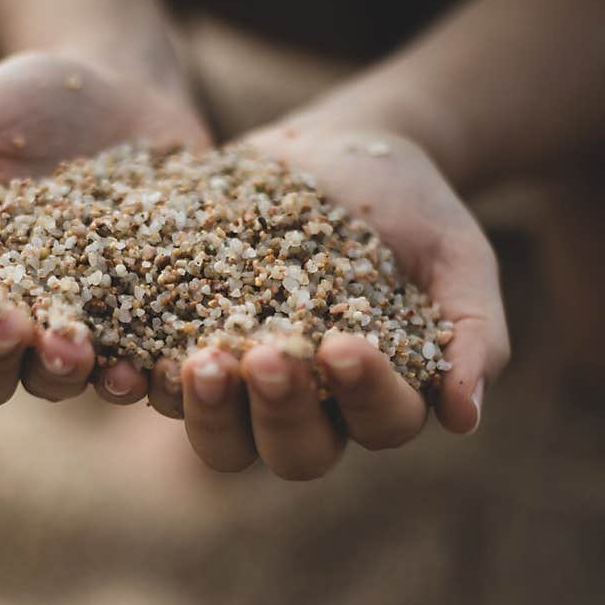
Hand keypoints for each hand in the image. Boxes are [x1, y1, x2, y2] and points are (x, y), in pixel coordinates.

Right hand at [0, 50, 208, 408]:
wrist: (118, 85)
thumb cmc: (12, 110)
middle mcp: (4, 326)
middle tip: (7, 321)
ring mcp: (75, 333)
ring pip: (54, 382)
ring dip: (59, 374)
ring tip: (75, 350)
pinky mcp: (143, 327)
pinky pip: (134, 368)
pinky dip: (137, 375)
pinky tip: (146, 367)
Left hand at [169, 122, 509, 478]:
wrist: (338, 152)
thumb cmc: (413, 210)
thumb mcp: (458, 255)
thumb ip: (473, 331)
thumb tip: (465, 418)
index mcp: (381, 399)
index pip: (383, 421)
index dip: (364, 394)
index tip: (344, 344)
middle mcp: (310, 412)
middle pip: (296, 452)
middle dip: (280, 411)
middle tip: (264, 357)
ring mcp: (243, 390)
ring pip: (222, 441)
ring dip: (208, 412)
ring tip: (197, 362)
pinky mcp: (183, 350)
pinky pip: (158, 387)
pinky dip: (143, 379)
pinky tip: (131, 355)